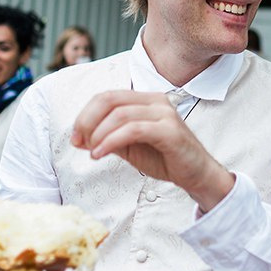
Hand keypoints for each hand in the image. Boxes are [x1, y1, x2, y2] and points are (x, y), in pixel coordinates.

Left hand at [70, 89, 235, 210]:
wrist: (195, 174)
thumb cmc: (164, 157)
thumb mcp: (129, 146)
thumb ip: (107, 137)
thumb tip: (80, 137)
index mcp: (146, 100)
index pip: (107, 96)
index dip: (85, 115)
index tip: (75, 137)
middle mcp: (156, 100)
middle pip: (110, 100)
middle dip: (87, 121)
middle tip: (78, 142)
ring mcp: (164, 113)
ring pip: (119, 115)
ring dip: (98, 135)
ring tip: (92, 152)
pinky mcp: (169, 130)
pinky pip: (132, 130)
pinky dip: (110, 142)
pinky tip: (100, 154)